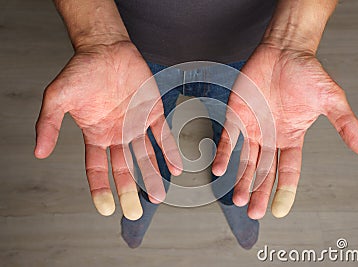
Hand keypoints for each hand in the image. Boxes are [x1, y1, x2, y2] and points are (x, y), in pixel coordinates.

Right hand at [35, 41, 181, 219]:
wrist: (106, 49)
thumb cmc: (81, 71)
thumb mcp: (58, 98)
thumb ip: (49, 124)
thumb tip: (38, 152)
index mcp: (95, 135)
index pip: (97, 169)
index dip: (100, 189)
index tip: (106, 208)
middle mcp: (116, 134)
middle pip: (124, 168)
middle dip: (130, 189)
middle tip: (135, 211)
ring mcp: (135, 125)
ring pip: (145, 156)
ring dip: (152, 175)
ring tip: (159, 195)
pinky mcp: (152, 112)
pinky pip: (162, 135)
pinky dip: (169, 151)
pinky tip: (175, 167)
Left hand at [213, 44, 357, 218]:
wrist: (285, 50)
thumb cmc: (307, 73)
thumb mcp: (331, 99)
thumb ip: (344, 124)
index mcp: (292, 137)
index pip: (289, 170)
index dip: (285, 191)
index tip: (278, 211)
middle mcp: (271, 137)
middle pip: (265, 171)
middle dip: (259, 192)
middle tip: (253, 212)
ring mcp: (253, 128)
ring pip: (246, 160)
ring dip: (241, 179)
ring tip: (237, 200)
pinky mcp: (238, 115)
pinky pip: (228, 138)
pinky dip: (223, 153)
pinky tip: (218, 169)